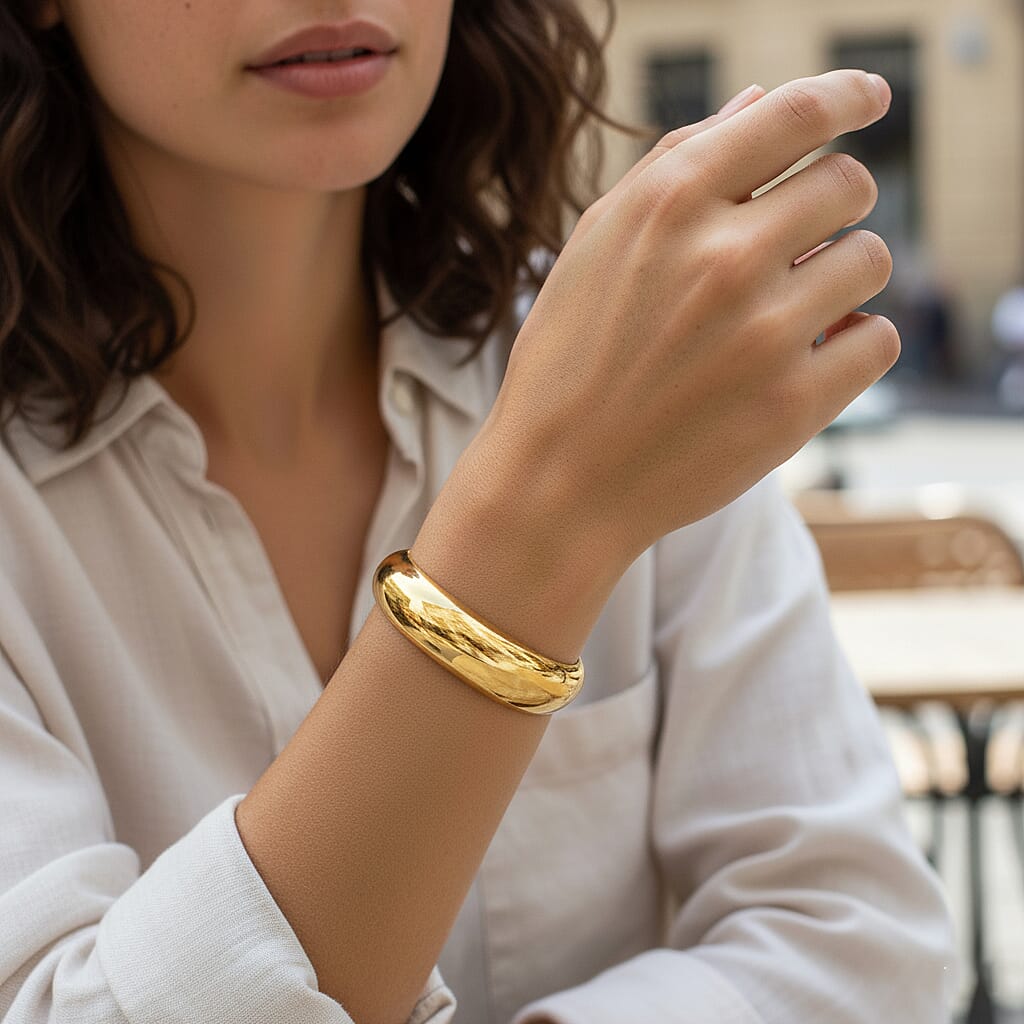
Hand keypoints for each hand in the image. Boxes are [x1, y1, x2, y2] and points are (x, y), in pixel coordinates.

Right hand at [483, 69, 896, 569]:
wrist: (559, 482)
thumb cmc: (570, 360)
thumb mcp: (595, 245)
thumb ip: (676, 165)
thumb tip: (759, 104)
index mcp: (669, 204)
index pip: (798, 113)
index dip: (848, 94)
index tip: (869, 98)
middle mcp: (723, 258)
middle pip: (849, 185)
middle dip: (834, 205)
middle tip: (802, 240)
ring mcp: (764, 333)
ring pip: (871, 260)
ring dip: (840, 277)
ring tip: (790, 310)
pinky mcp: (794, 404)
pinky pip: (878, 340)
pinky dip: (852, 345)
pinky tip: (807, 358)